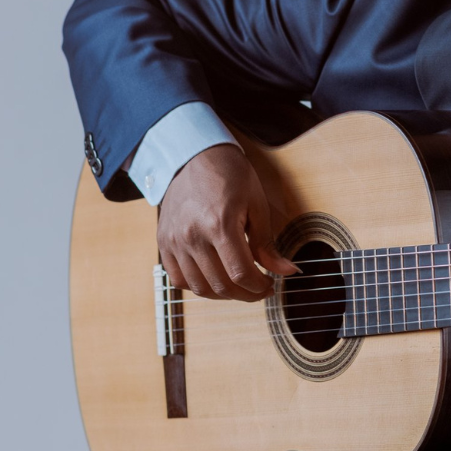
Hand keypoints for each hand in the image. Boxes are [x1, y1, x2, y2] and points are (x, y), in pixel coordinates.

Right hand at [157, 144, 298, 299]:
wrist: (194, 156)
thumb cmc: (229, 175)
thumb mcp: (257, 205)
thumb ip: (267, 244)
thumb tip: (286, 271)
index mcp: (219, 224)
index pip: (240, 273)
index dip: (259, 287)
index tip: (270, 285)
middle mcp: (192, 236)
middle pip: (220, 285)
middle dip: (245, 294)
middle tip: (259, 289)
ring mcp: (174, 241)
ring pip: (198, 287)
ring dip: (223, 294)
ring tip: (239, 285)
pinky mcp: (163, 242)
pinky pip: (178, 278)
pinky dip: (197, 286)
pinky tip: (214, 279)